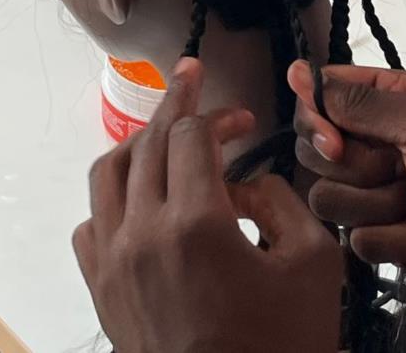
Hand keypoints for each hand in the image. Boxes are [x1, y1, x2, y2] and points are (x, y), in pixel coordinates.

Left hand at [74, 58, 342, 352]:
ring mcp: (113, 264)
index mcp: (195, 224)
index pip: (190, 137)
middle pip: (146, 143)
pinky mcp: (102, 291)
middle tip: (191, 80)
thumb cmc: (280, 346)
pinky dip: (114, 198)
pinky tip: (140, 200)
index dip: (218, 114)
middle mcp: (141, 236)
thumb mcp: (312, 264)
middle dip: (175, 106)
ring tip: (164, 130)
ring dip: (138, 143)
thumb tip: (249, 183)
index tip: (242, 116)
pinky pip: (92, 224)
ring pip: (108, 175)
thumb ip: (282, 202)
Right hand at [289, 61, 405, 308]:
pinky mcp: (387, 233)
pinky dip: (394, 238)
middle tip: (396, 169)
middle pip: (319, 149)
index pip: (327, 95)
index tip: (334, 137)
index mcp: (400, 101)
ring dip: (378, 205)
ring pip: (330, 197)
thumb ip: (363, 103)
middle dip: (354, 167)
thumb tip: (305, 74)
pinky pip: (356, 239)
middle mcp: (386, 142)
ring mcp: (384, 189)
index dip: (319, 117)